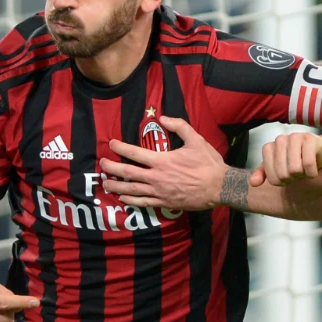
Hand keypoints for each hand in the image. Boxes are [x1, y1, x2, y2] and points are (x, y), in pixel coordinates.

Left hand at [100, 115, 226, 210]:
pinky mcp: (165, 203)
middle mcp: (156, 177)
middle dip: (112, 168)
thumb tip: (163, 118)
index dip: (120, 147)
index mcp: (162, 161)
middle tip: (102, 165)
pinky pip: (143, 202)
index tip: (111, 144)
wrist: (219, 186)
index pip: (135, 153)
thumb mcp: (196, 139)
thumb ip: (179, 126)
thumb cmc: (208, 163)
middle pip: (127, 173)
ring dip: (117, 187)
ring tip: (106, 184)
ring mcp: (159, 192)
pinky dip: (131, 201)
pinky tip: (124, 200)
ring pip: (132, 190)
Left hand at [250, 132, 321, 186]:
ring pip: (295, 169)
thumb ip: (263, 174)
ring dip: (303, 175)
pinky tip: (313, 170)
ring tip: (305, 170)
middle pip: (283, 174)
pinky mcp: (309, 138)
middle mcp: (279, 140)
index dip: (282, 183)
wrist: (318, 150)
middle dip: (293, 179)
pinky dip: (312, 173)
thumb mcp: (277, 168)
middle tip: (299, 174)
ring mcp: (294, 137)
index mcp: (269, 148)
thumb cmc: (296, 160)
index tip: (288, 177)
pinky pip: (308, 163)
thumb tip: (253, 183)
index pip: (272, 178)